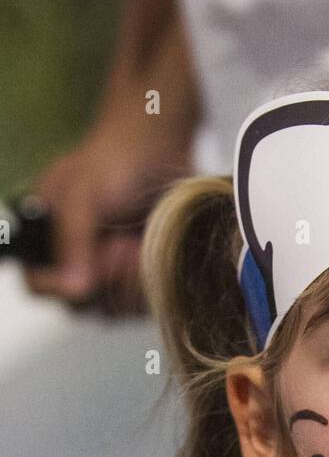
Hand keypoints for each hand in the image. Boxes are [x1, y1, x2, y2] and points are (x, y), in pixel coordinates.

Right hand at [22, 113, 191, 314]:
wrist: (162, 147)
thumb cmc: (115, 161)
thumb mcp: (84, 194)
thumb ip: (72, 239)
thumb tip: (73, 289)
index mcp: (46, 237)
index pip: (38, 285)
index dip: (61, 285)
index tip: (94, 260)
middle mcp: (74, 260)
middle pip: (81, 305)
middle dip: (105, 280)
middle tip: (124, 245)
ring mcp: (108, 272)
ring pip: (114, 309)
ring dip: (130, 282)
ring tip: (139, 242)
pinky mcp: (139, 278)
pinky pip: (141, 304)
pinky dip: (151, 284)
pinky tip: (155, 250)